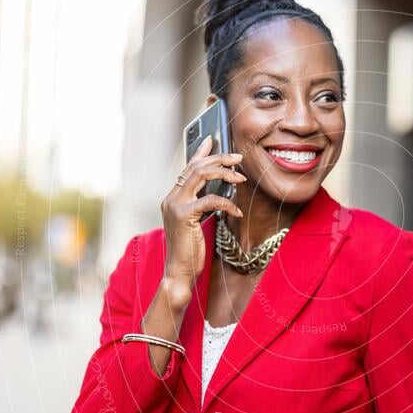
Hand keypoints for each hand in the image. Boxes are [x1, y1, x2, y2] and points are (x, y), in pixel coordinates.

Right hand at [160, 135, 246, 289]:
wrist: (179, 272)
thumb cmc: (190, 250)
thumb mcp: (197, 223)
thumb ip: (203, 205)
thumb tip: (222, 190)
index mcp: (173, 198)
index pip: (188, 168)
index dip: (201, 152)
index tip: (213, 139)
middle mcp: (171, 197)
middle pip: (196, 166)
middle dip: (220, 158)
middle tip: (239, 158)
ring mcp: (175, 205)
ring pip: (201, 174)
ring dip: (224, 173)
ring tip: (241, 178)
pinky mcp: (184, 215)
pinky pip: (210, 200)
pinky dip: (227, 203)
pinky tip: (236, 211)